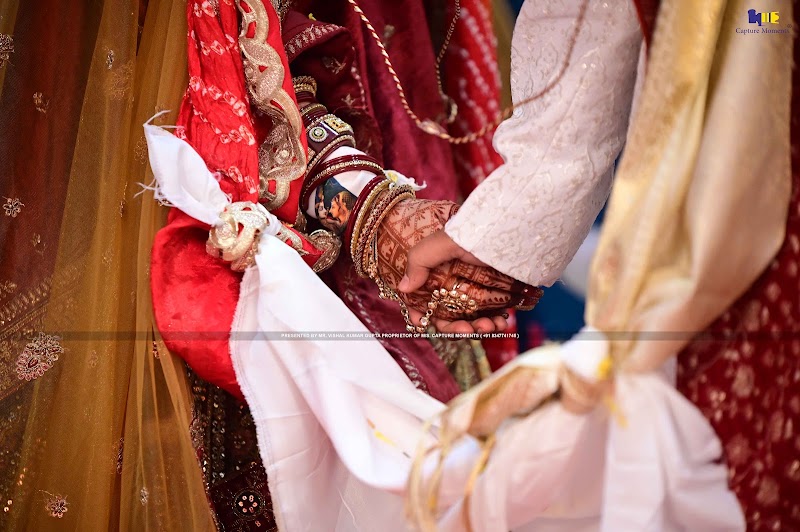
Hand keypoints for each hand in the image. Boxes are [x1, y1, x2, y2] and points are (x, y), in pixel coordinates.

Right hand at [375, 198, 539, 332]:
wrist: (519, 228)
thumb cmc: (477, 232)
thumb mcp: (443, 241)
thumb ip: (420, 261)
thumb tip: (403, 288)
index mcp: (439, 272)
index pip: (424, 298)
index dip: (420, 313)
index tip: (423, 322)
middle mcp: (456, 282)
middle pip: (448, 315)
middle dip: (457, 327)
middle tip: (469, 329)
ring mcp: (478, 289)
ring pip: (471, 319)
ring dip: (478, 328)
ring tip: (490, 326)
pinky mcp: (498, 293)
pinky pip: (492, 314)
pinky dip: (495, 322)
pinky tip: (502, 321)